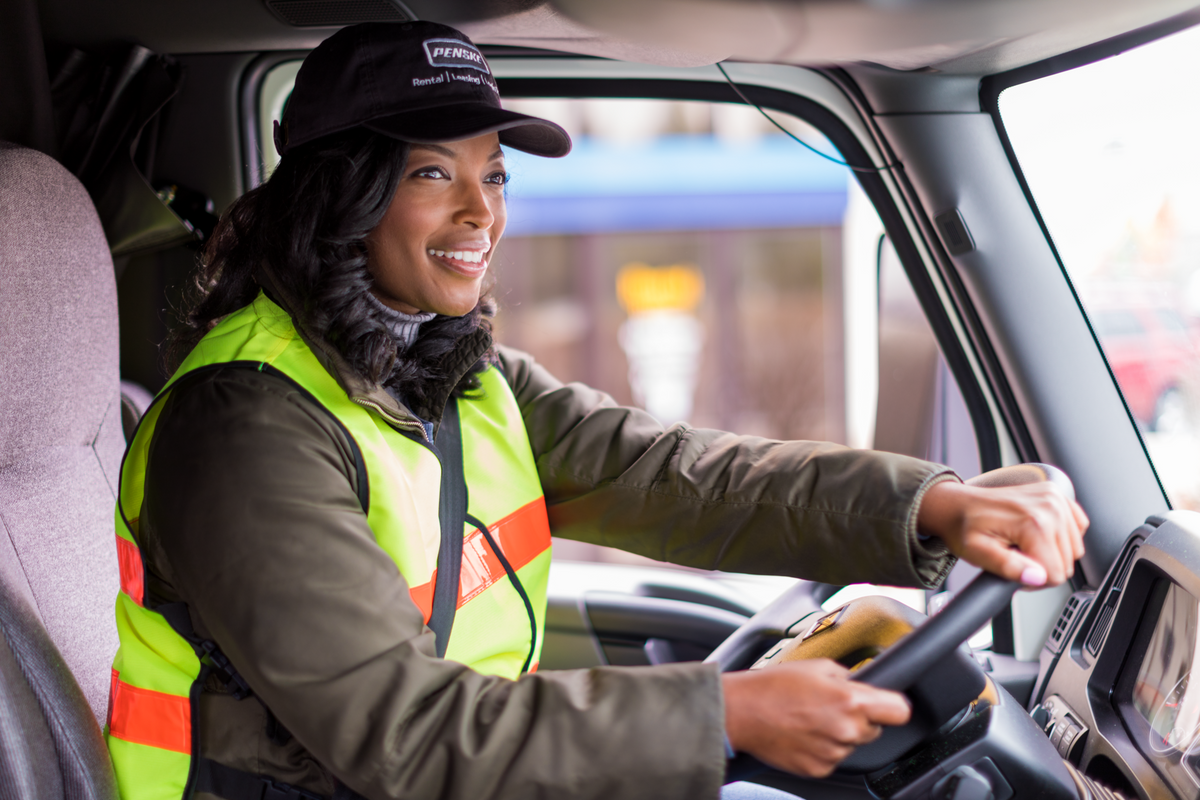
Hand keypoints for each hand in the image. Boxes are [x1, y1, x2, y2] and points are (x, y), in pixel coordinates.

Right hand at [722, 659, 910, 776]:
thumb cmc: (773, 686)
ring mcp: (833, 753)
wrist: (741, 712)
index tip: (887, 704)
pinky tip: (803, 733)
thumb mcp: (816, 666)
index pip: (900, 711)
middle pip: (874, 729)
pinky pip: (832, 758)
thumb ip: (847, 676)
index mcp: (851, 700)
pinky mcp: (818, 769)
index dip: (893, 705)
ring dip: (839, 734)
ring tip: (810, 718)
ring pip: (851, 744)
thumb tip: (861, 683)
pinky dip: (822, 748)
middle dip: (860, 718)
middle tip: (831, 706)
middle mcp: (846, 730)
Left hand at [916, 479, 1087, 586]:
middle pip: (1067, 562)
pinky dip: (1062, 537)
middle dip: (1043, 568)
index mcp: (1033, 521)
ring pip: (1074, 548)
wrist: (957, 504)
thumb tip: (1036, 577)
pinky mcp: (1057, 494)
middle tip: (1016, 558)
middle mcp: (1049, 506)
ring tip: (1024, 546)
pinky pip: (1078, 527)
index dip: (1035, 581)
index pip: (1056, 574)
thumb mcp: (976, 553)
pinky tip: (1039, 535)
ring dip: (1052, 553)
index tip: (1016, 571)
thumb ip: (1007, 567)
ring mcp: (1054, 497)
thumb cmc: (964, 527)